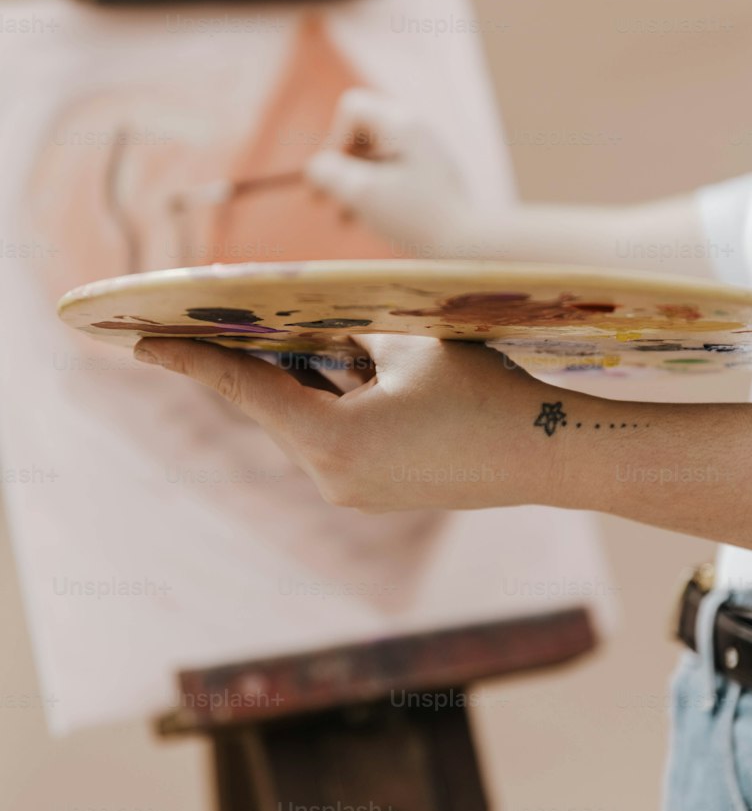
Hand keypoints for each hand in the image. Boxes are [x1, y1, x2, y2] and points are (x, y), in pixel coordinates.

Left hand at [133, 333, 558, 512]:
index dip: (189, 360)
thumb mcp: (410, 342)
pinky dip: (332, 403)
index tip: (139, 340)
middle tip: (211, 317)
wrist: (553, 454)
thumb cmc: (486, 389)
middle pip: (273, 406)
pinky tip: (346, 368)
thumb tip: (308, 322)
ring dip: (301, 380)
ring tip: (294, 333)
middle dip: (253, 360)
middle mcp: (332, 477)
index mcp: (331, 439)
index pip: (244, 388)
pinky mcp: (379, 493)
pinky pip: (335, 440)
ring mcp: (355, 492)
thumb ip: (349, 331)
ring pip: (305, 422)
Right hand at [305, 89, 473, 257]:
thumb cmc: (416, 218)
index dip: (333, 139)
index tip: (335, 176)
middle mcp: (416, 131)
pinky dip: (372, 194)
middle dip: (339, 166)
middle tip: (322, 200)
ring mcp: (424, 154)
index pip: (352, 108)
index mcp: (402, 124)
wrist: (469, 246)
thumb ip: (330, 174)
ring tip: (343, 219)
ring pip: (373, 158)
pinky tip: (365, 222)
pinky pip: (390, 175)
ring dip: (352, 185)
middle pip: (361, 133)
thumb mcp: (363, 194)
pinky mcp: (429, 178)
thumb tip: (315, 168)